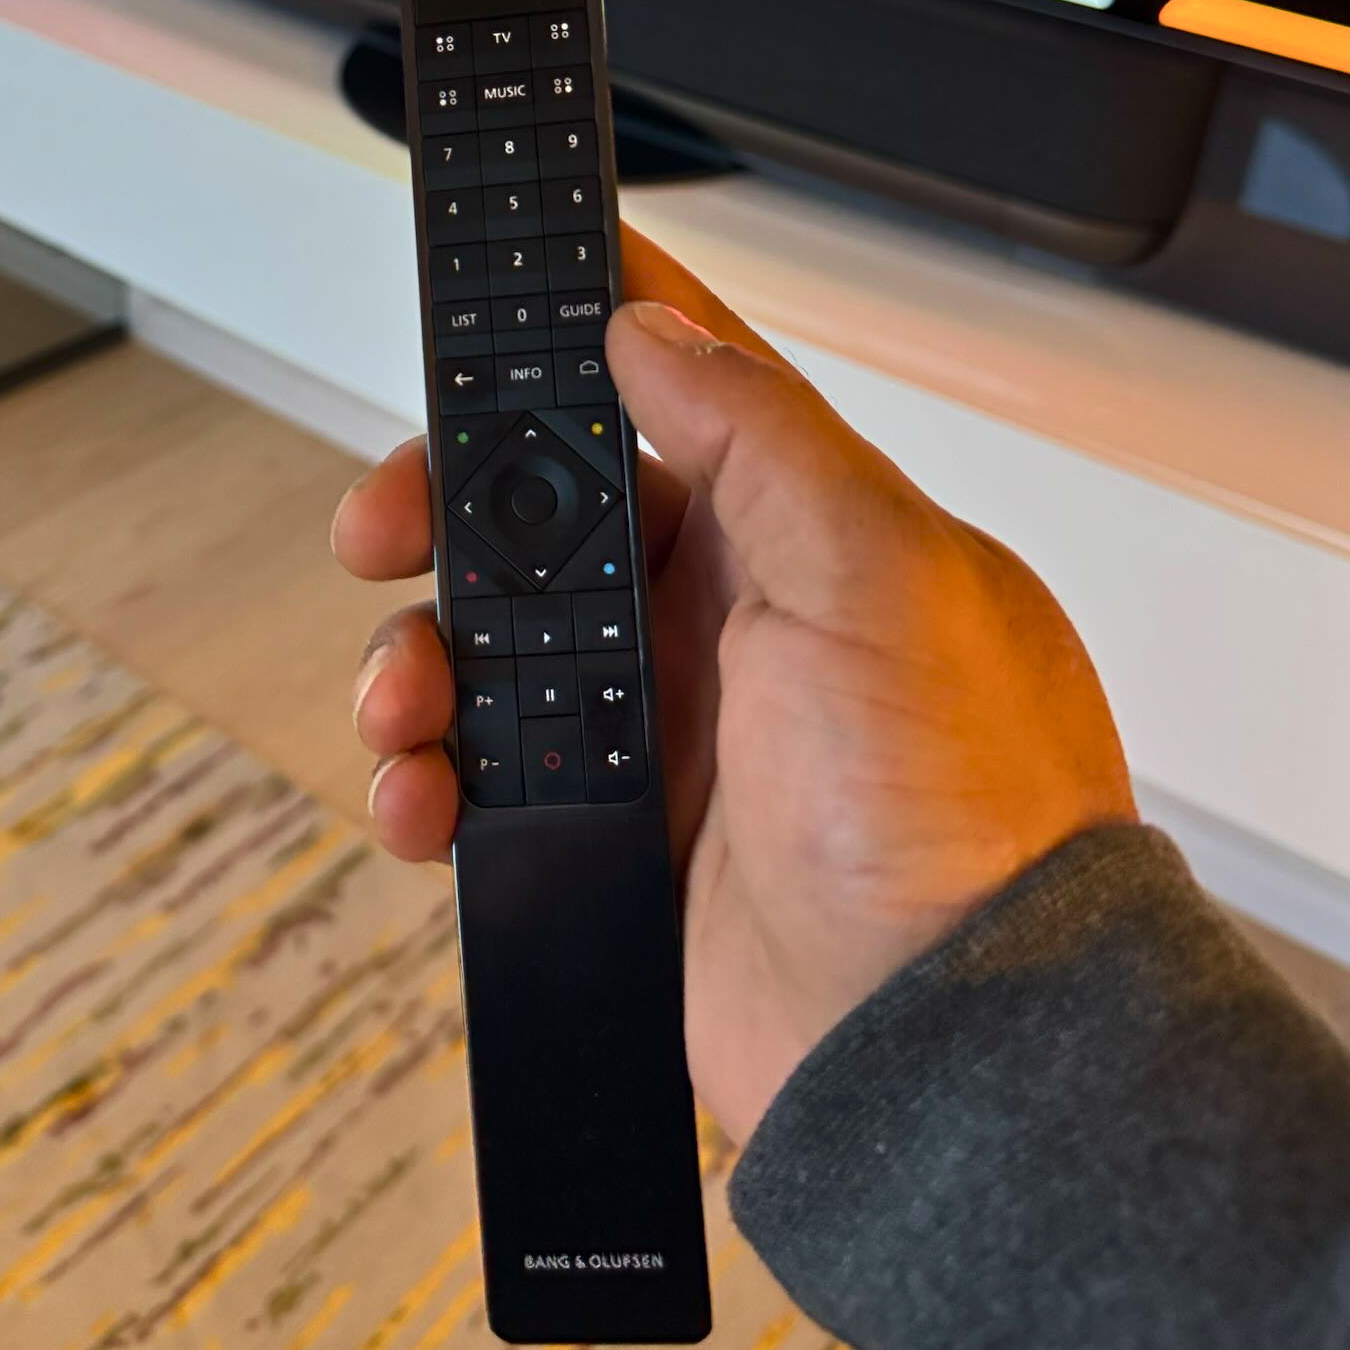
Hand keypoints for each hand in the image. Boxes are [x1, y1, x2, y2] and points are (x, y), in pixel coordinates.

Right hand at [332, 227, 1136, 1143]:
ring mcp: (668, 728)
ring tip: (409, 701)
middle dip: (449, 511)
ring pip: (495, 648)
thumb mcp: (881, 578)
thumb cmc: (962, 817)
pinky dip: (433, 779)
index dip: (582, 334)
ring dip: (424, 657)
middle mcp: (728, 616)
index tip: (490, 298)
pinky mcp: (618, 833)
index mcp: (800, 530)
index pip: (677, 388)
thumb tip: (655, 328)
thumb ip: (763, 438)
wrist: (944, 1051)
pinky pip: (487, 779)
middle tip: (387, 527)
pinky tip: (426, 794)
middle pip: (547, 520)